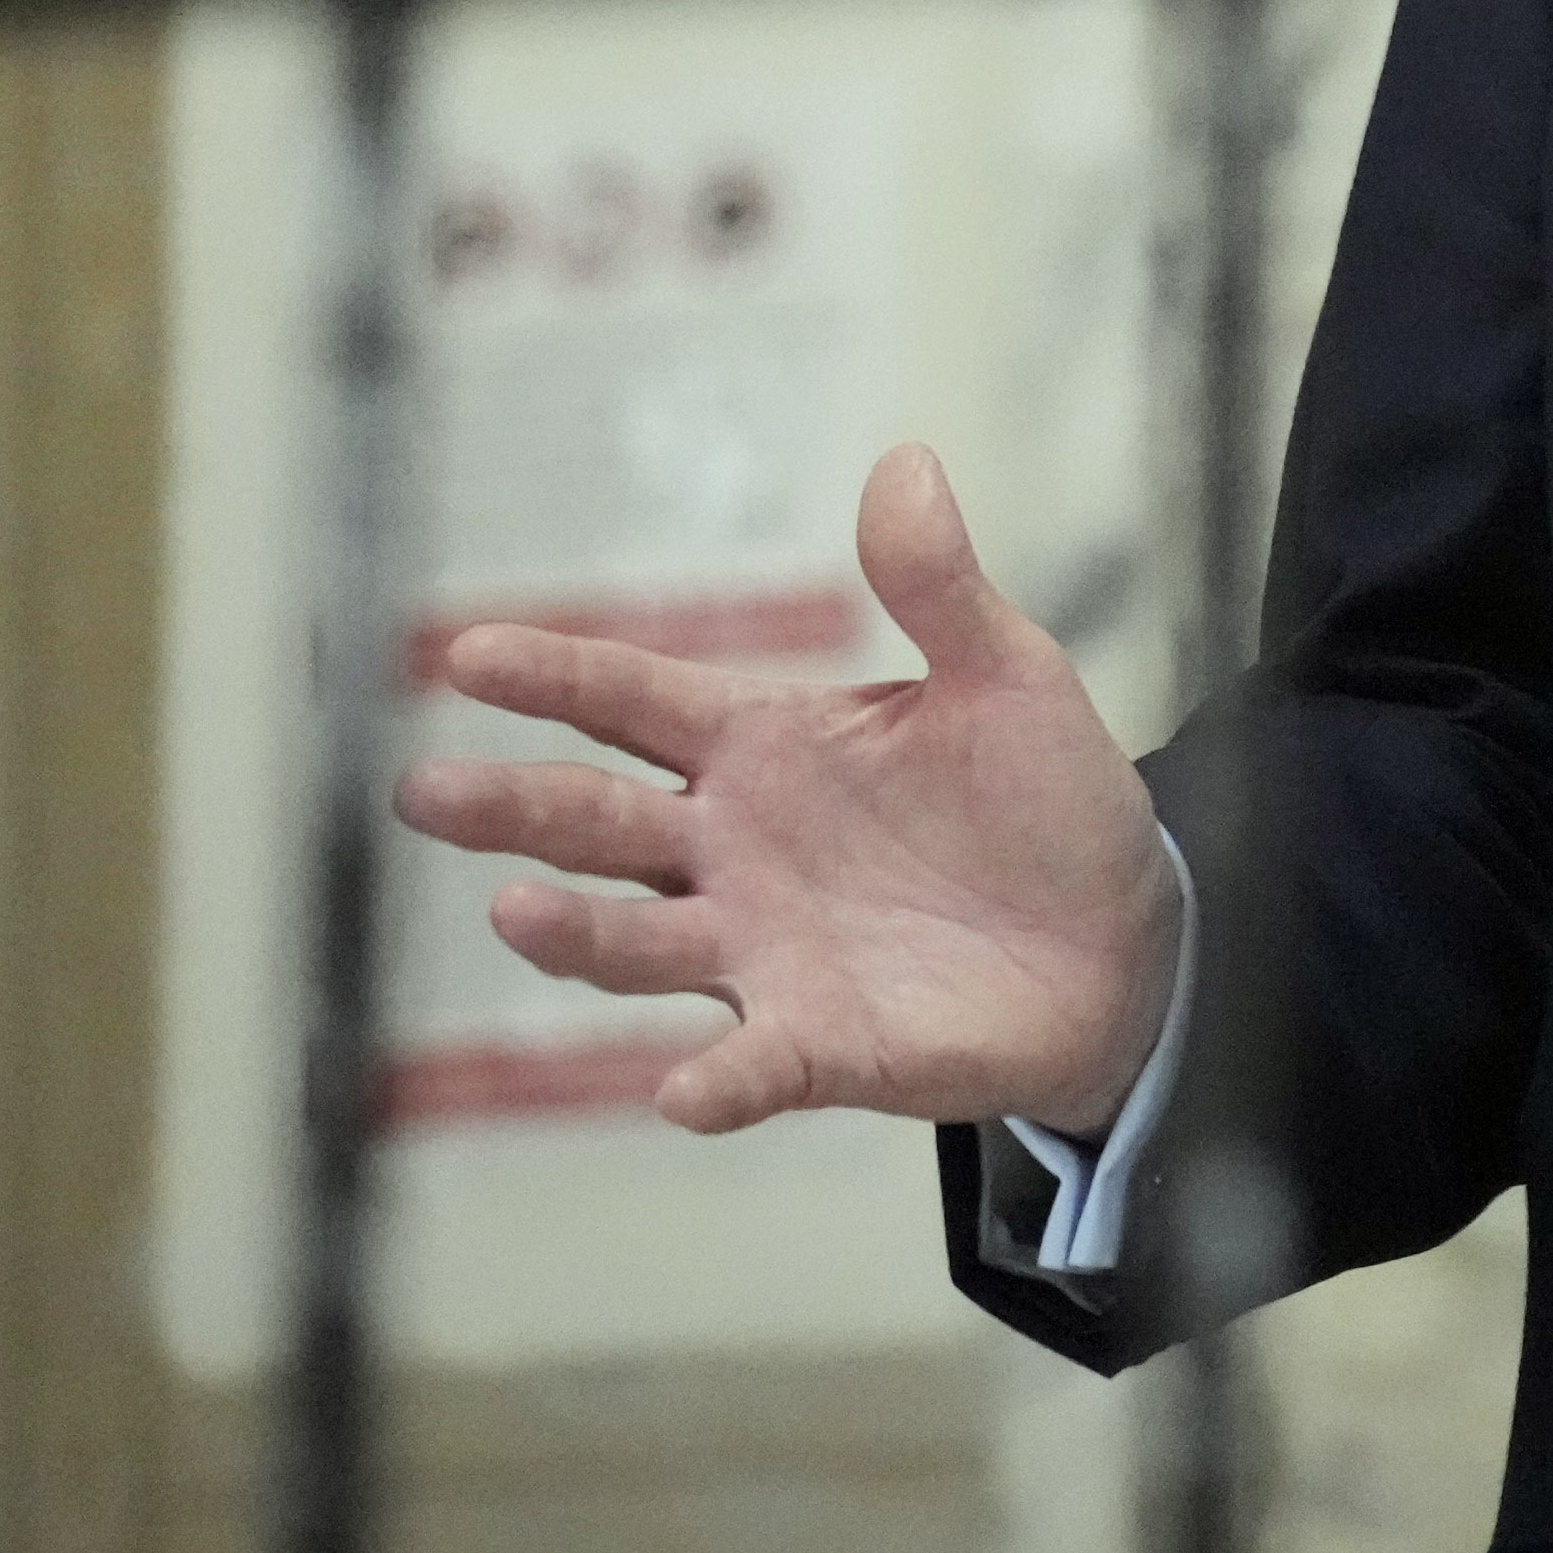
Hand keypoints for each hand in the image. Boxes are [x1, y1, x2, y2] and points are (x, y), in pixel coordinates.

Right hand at [396, 444, 1181, 1138]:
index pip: (634, 700)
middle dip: (514, 807)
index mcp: (764, 747)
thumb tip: (907, 460)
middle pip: (600, 822)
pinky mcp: (818, 1043)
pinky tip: (684, 1092)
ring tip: (517, 908)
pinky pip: (750, 1066)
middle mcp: (734, 850)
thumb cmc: (1046, 800)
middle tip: (426, 792)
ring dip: (577, 934)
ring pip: (639, 941)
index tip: (465, 654)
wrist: (1127, 941)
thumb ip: (939, 586)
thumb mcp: (1008, 675)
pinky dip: (715, 1081)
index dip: (553, 675)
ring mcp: (763, 949)